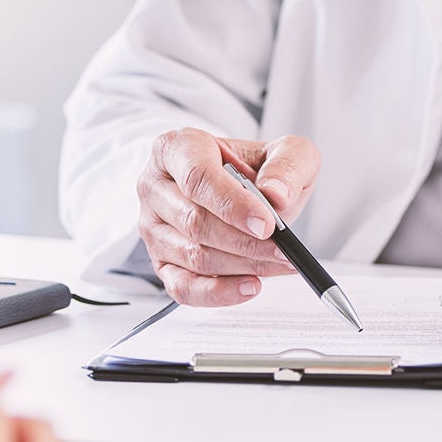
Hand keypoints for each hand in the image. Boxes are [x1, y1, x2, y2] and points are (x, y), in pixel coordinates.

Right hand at [137, 127, 320, 305]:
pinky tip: (250, 286)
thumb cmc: (255, 169)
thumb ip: (288, 165)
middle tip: (284, 250)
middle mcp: (155, 187)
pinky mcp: (160, 262)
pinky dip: (218, 293)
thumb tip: (276, 196)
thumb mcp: (285, 152)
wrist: (241, 190)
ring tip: (279, 263)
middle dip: (245, 242)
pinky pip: (182, 287)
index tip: (267, 223)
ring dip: (242, 266)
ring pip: (193, 256)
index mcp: (176, 149)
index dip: (232, 204)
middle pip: (195, 222)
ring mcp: (153, 228)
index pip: (197, 178)